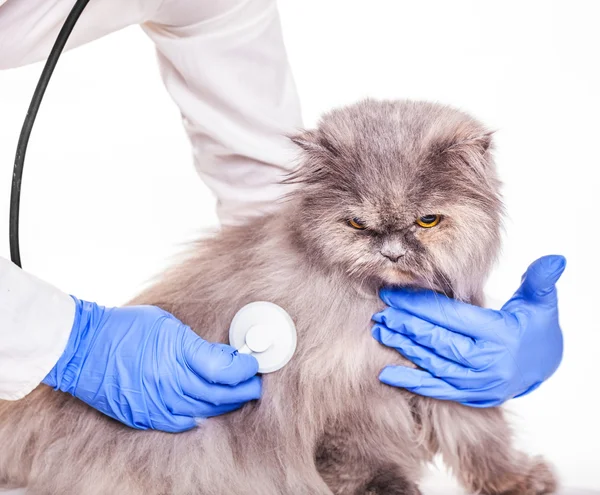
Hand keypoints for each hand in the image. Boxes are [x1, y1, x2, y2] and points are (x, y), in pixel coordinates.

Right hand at [43, 298, 260, 431]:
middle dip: (244, 389)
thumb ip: (197, 344)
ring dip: (227, 403)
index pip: (224, 370)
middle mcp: (169, 382)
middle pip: (220, 394)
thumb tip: (223, 356)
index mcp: (177, 354)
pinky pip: (182, 423)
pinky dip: (201, 416)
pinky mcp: (145, 416)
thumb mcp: (166, 324)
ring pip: (205, 411)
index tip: (251, 363)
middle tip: (254, 382)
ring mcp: (157, 403)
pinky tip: (210, 409)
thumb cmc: (124, 328)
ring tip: (238, 394)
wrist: (82, 348)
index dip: (244, 368)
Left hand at [372, 255, 565, 406]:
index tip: (395, 294)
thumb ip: (539, 281)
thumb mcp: (540, 303)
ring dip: (404, 347)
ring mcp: (476, 383)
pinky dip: (411, 383)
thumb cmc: (535, 329)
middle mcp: (486, 362)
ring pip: (432, 363)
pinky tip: (386, 375)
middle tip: (382, 311)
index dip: (420, 304)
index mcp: (499, 335)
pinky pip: (435, 390)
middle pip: (437, 340)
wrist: (542, 367)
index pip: (451, 317)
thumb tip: (554, 259)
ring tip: (381, 330)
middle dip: (406, 324)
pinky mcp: (469, 395)